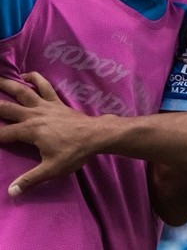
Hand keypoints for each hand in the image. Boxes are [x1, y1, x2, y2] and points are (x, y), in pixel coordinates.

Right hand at [0, 72, 97, 196]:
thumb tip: (11, 192)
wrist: (96, 135)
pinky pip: (44, 86)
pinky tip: (27, 74)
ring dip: (8, 84)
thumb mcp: (51, 169)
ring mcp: (45, 106)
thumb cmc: (74, 152)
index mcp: (29, 131)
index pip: (2, 134)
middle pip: (6, 108)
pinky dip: (36, 78)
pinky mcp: (56, 102)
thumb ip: (30, 179)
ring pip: (23, 91)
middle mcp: (33, 115)